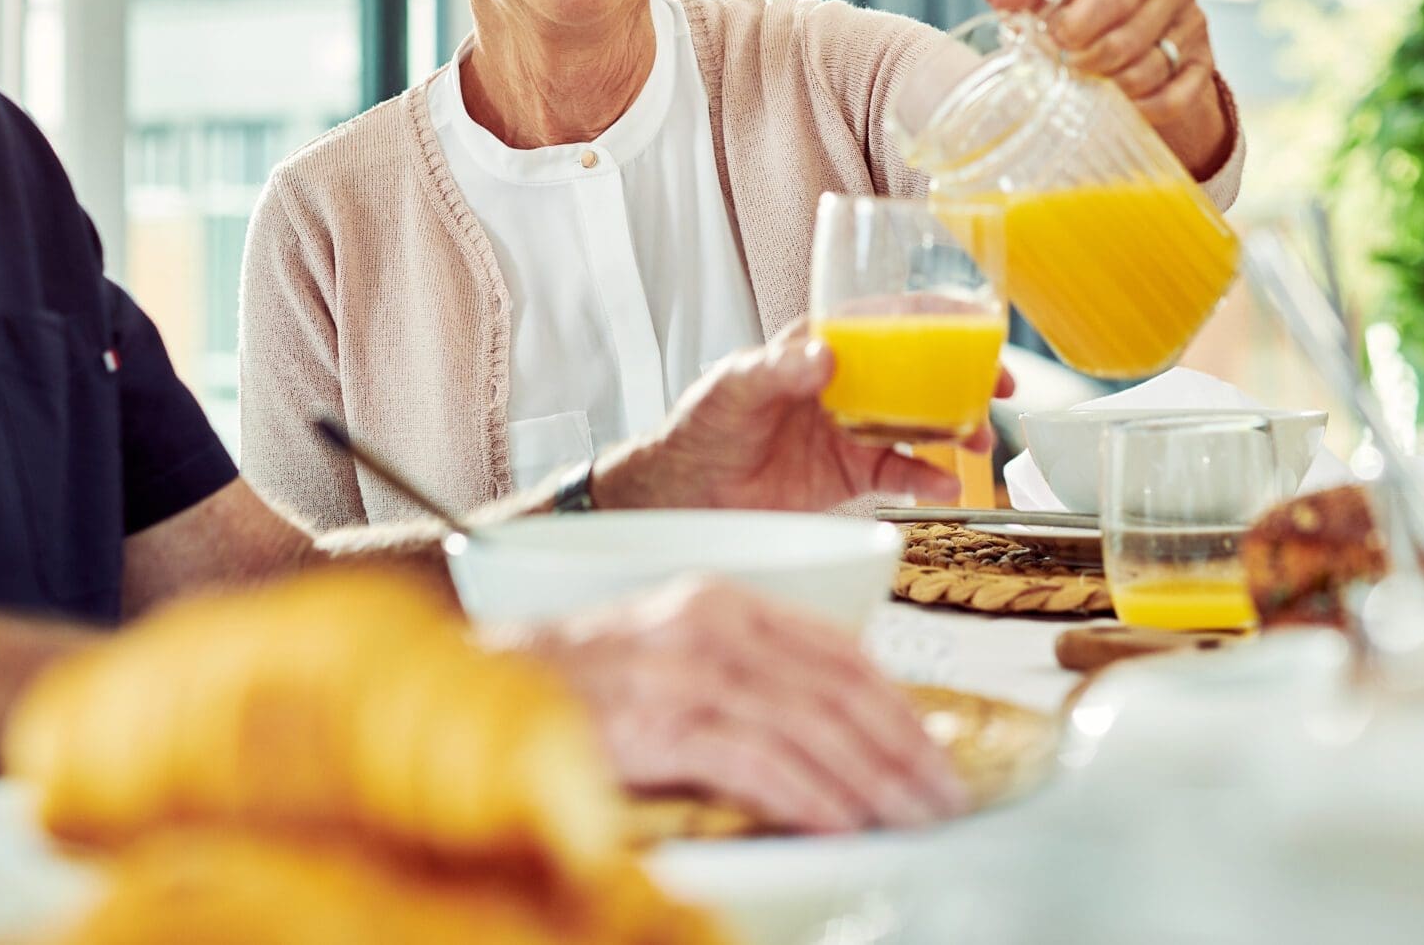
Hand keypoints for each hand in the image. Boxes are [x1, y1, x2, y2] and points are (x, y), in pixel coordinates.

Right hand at [500, 577, 964, 833]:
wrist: (480, 692)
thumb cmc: (576, 690)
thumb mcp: (673, 663)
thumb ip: (746, 682)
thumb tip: (831, 736)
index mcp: (722, 602)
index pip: (835, 650)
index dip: (895, 702)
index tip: (934, 747)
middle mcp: (710, 623)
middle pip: (836, 687)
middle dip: (900, 747)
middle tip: (943, 792)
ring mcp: (684, 670)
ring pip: (808, 725)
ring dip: (871, 779)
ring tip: (910, 816)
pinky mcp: (660, 720)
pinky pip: (757, 761)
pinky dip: (809, 794)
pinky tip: (841, 821)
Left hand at [592, 322, 1013, 511]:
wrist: (684, 492)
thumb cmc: (701, 426)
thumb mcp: (734, 386)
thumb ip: (778, 369)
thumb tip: (824, 356)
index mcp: (821, 347)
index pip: (886, 320)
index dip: (936, 319)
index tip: (976, 324)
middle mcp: (846, 384)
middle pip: (919, 370)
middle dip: (966, 374)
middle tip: (1001, 386)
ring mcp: (852, 430)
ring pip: (920, 422)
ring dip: (956, 427)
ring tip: (979, 439)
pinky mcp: (850, 476)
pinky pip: (900, 474)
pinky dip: (927, 479)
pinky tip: (946, 485)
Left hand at [987, 0, 1231, 177]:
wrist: (1141, 23)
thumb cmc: (1095, 3)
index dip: (1074, 28)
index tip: (1054, 40)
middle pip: (1127, 41)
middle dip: (1086, 62)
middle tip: (1065, 67)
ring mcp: (1196, 26)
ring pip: (1148, 73)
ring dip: (1110, 87)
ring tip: (1088, 81)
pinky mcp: (1205, 65)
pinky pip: (1173, 99)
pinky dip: (1142, 109)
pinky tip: (1119, 105)